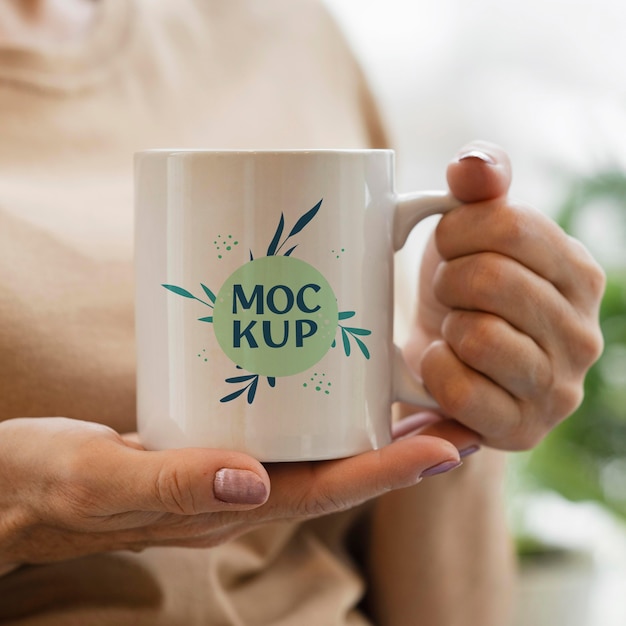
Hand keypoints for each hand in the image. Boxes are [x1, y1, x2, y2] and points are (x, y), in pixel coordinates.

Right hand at [0, 417, 459, 566]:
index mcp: (221, 510)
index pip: (323, 492)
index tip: (450, 446)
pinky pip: (283, 427)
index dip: (389, 472)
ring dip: (374, 430)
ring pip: (318, 451)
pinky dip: (323, 409)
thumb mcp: (95, 481)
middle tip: (463, 413)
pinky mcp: (212, 442)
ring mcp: (228, 469)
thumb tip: (248, 482)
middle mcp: (239, 492)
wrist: (17, 483)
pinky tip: (340, 381)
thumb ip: (165, 483)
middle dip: (404, 450)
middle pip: (338, 473)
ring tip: (425, 395)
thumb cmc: (48, 485)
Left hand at [403, 141, 604, 449]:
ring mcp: (557, 388)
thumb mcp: (470, 229)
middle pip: (491, 280)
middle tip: (447, 292)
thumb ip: (480, 183)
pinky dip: (436, 370)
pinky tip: (443, 363)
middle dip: (448, 280)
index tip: (447, 245)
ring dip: (446, 327)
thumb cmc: (460, 290)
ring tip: (452, 329)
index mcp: (579, 273)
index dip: (456, 231)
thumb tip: (471, 165)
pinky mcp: (521, 429)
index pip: (511, 227)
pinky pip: (461, 391)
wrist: (446, 361)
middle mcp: (582, 333)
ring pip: (478, 336)